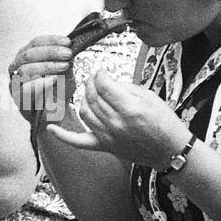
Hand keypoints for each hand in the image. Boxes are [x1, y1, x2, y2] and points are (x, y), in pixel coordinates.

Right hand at [7, 35, 76, 125]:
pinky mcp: (17, 98)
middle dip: (50, 52)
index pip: (36, 42)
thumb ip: (65, 60)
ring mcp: (14, 82)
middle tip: (68, 54)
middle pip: (29, 54)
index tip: (68, 42)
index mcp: (26, 56)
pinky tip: (54, 79)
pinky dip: (40, 83)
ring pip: (25, 70)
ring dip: (47, 66)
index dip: (52, 40)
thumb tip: (70, 47)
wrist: (55, 114)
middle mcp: (17, 67)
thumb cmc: (58, 91)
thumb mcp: (66, 72)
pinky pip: (25, 89)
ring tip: (64, 66)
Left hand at [47, 71, 189, 167]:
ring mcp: (107, 136)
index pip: (102, 84)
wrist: (170, 150)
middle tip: (97, 78)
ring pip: (84, 111)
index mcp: (128, 108)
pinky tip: (51, 128)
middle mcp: (115, 122)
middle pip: (92, 95)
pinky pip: (78, 142)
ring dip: (85, 98)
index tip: (103, 70)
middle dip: (91, 82)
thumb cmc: (164, 122)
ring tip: (92, 92)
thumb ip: (124, 87)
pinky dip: (63, 136)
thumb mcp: (149, 96)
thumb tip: (107, 81)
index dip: (100, 73)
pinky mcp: (104, 146)